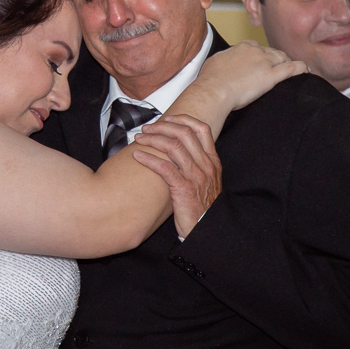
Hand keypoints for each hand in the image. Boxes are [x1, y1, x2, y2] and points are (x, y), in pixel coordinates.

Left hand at [132, 115, 220, 237]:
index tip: (167, 118)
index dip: (183, 119)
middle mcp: (206, 166)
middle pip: (184, 133)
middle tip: (147, 128)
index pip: (202, 130)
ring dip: (153, 139)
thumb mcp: (205, 182)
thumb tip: (178, 150)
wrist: (205, 230)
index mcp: (212, 162)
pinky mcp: (183, 189)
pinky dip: (149, 159)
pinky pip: (164, 168)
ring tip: (139, 139)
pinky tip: (137, 156)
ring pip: (173, 147)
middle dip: (163, 126)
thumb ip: (196, 165)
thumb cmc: (201, 207)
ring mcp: (196, 177)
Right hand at [196, 41, 307, 111]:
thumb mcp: (214, 63)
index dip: (260, 53)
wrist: (214, 90)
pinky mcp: (271, 76)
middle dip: (275, 57)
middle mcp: (254, 52)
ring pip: (281, 58)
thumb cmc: (209, 80)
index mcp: (240, 47)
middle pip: (270, 51)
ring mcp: (264, 62)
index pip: (255, 46)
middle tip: (277, 65)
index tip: (260, 60)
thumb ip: (223, 61)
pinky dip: (300, 68)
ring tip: (291, 68)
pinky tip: (306, 70)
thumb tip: (221, 64)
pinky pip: (291, 69)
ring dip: (286, 62)